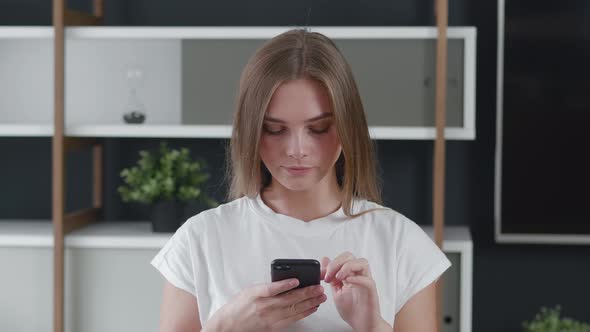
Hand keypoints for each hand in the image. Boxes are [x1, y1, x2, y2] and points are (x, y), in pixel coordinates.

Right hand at [203, 278, 326, 331]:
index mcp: (255, 294)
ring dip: (309, 303)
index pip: (271, 289)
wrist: (229, 325)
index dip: (284, 284)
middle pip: (288, 299)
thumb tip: (286, 282)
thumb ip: (266, 287)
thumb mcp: (249, 291)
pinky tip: (312, 308)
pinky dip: (303, 313)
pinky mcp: (273, 327)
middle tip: (318, 288)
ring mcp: (269, 318)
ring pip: (293, 310)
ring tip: (320, 297)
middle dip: (306, 293)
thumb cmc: (238, 306)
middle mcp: (263, 307)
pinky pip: (292, 319)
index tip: (296, 280)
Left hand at [322, 252, 386, 331]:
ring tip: (338, 277)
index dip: (331, 263)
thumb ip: (331, 276)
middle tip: (329, 276)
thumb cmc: (352, 309)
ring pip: (362, 262)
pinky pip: (367, 280)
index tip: (322, 275)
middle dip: (337, 262)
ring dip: (347, 267)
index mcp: (350, 274)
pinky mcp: (371, 291)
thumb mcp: (336, 290)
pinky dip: (357, 278)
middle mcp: (359, 275)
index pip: (342, 258)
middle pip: (350, 256)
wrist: (361, 324)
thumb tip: (325, 259)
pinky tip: (348, 281)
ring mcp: (366, 282)